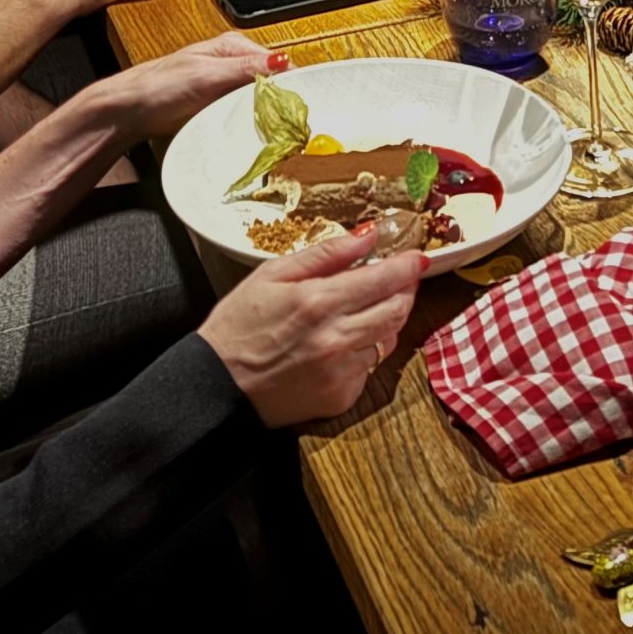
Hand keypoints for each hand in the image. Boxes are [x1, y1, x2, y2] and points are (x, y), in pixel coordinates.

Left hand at [101, 33, 282, 142]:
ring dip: (264, 113)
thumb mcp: (207, 74)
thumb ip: (245, 68)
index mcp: (233, 46)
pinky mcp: (218, 105)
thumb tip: (282, 61)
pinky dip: (250, 121)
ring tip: (271, 130)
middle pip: (270, 81)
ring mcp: (225, 85)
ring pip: (258, 98)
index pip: (276, 61)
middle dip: (278, 100)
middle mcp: (232, 63)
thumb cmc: (160, 87)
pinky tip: (251, 131)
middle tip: (286, 123)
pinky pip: (244, 112)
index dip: (289, 83)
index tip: (296, 105)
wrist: (130, 111)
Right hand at [199, 229, 427, 426]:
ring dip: (383, 320)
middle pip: (397, 310)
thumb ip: (326, 254)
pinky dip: (362, 351)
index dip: (407, 265)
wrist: (216, 387)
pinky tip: (338, 344)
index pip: (384, 279)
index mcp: (319, 302)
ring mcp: (341, 372)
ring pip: (387, 339)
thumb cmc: (237, 326)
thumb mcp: (272, 275)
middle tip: (399, 279)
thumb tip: (367, 236)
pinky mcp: (340, 398)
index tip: (416, 256)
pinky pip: (369, 368)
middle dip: (405, 290)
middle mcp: (336, 339)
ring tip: (359, 310)